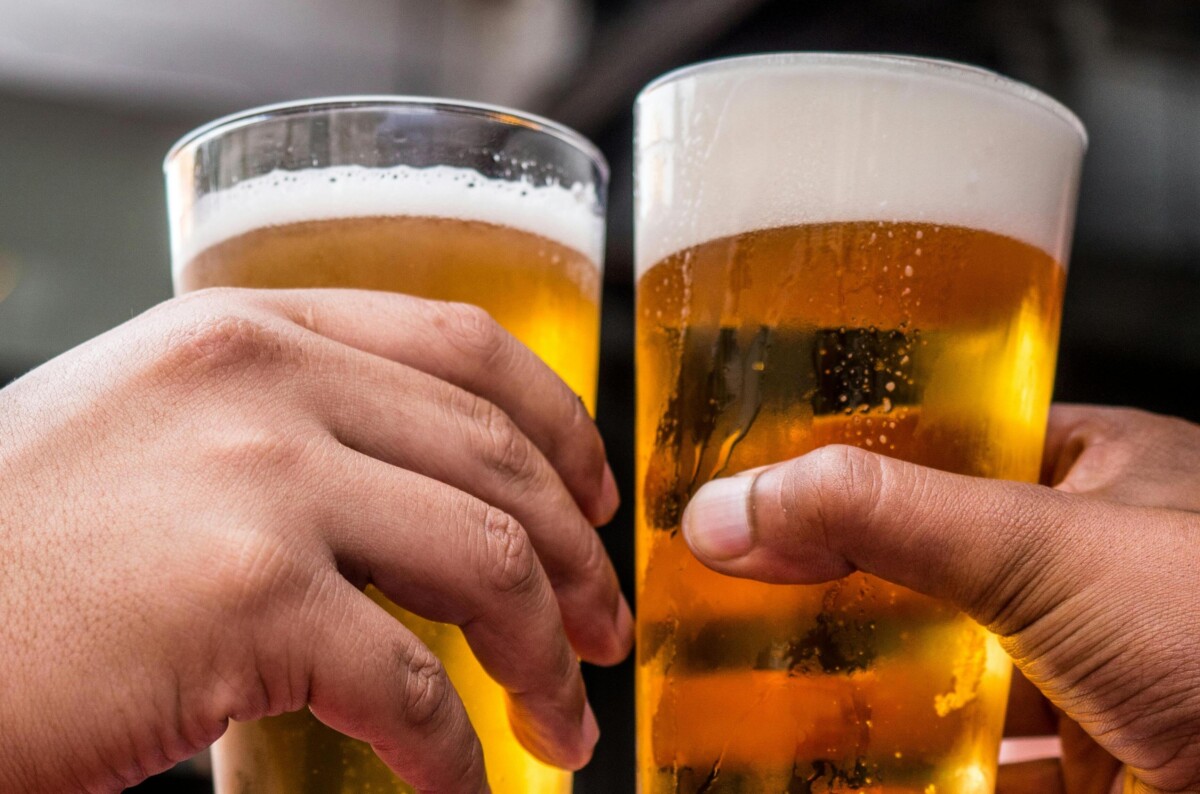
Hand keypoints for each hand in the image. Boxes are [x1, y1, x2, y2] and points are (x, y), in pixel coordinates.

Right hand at [0, 288, 632, 792]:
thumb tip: (427, 496)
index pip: (464, 346)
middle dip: (578, 559)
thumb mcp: (163, 428)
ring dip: (545, 657)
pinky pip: (409, 684)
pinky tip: (463, 784)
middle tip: (605, 631)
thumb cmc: (27, 542)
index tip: (596, 500)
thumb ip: (290, 425)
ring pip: (484, 563)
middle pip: (497, 459)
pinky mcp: (246, 597)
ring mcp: (260, 481)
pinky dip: (457, 749)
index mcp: (255, 329)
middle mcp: (266, 381)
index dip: (560, 425)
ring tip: (566, 721)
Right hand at [681, 405, 1199, 792]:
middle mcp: (1104, 571)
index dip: (857, 462)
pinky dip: (916, 770)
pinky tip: (842, 771)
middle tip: (744, 588)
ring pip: (957, 673)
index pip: (950, 446)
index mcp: (1107, 475)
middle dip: (845, 586)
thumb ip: (882, 518)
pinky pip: (985, 762)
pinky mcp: (1098, 766)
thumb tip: (735, 507)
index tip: (766, 484)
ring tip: (762, 682)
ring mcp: (1101, 674)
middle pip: (939, 568)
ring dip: (871, 688)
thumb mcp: (1044, 549)